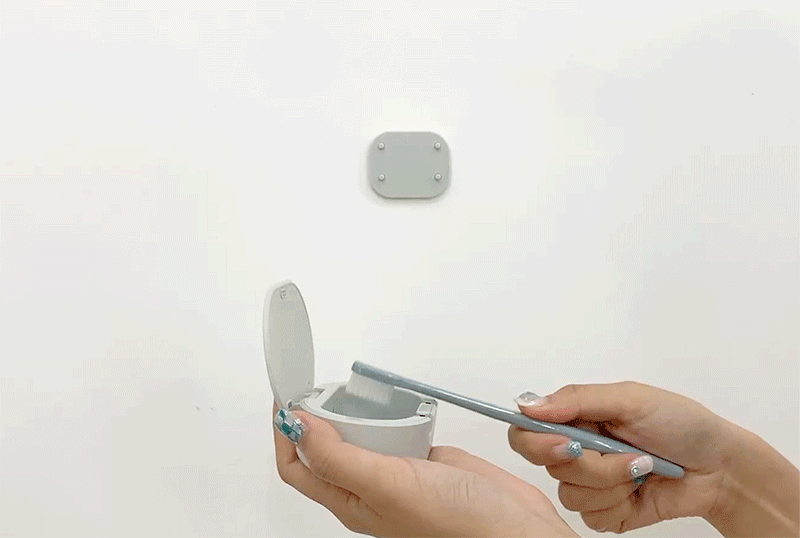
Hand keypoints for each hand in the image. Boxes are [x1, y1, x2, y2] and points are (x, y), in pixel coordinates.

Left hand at [273, 403, 576, 536]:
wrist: (515, 529)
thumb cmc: (456, 525)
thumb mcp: (386, 486)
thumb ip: (338, 457)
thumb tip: (296, 424)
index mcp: (348, 499)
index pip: (296, 465)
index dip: (284, 431)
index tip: (286, 396)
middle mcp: (367, 487)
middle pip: (324, 448)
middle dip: (316, 415)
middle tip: (320, 386)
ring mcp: (396, 472)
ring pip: (359, 437)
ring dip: (352, 413)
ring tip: (353, 392)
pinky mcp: (422, 458)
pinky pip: (394, 431)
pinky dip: (390, 414)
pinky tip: (397, 404)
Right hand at [506, 382, 741, 532]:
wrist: (718, 467)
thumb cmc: (681, 423)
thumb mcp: (630, 398)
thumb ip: (577, 399)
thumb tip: (527, 405)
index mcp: (574, 419)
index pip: (526, 432)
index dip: (536, 441)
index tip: (567, 442)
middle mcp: (576, 450)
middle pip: (550, 467)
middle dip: (592, 463)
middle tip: (626, 453)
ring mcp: (590, 483)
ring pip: (571, 494)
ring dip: (613, 483)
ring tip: (643, 468)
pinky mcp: (605, 512)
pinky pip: (592, 517)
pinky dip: (620, 505)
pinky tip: (642, 489)